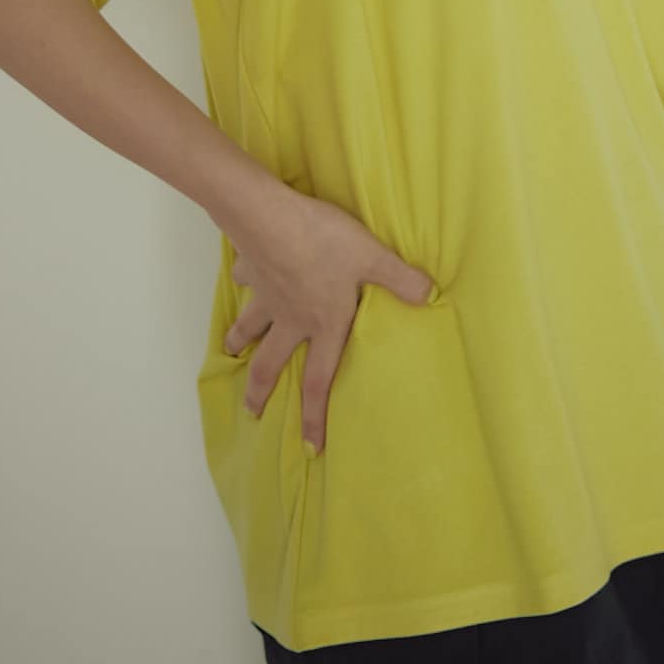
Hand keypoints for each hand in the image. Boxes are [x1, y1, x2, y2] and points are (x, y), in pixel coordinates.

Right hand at [222, 186, 433, 455]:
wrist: (271, 217)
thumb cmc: (326, 242)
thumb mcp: (373, 258)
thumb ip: (400, 279)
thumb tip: (430, 296)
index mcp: (324, 323)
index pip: (320, 380)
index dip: (316, 417)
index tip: (310, 447)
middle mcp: (291, 318)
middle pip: (270, 364)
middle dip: (259, 390)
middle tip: (252, 411)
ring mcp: (267, 296)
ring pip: (249, 327)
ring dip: (240, 342)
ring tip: (232, 352)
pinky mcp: (252, 270)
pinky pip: (245, 280)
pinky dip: (242, 281)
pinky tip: (242, 276)